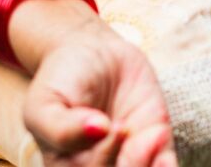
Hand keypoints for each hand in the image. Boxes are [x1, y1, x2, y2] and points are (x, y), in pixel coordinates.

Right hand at [22, 19, 176, 166]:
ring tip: (151, 134)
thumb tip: (96, 132)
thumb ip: (60, 127)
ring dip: (150, 165)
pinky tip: (162, 150)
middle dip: (130, 164)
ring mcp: (129, 159)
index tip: (106, 125)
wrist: (92, 54)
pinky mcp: (155, 147)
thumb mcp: (44, 102)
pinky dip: (166, 166)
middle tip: (124, 127)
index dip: (100, 160)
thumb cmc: (61, 82)